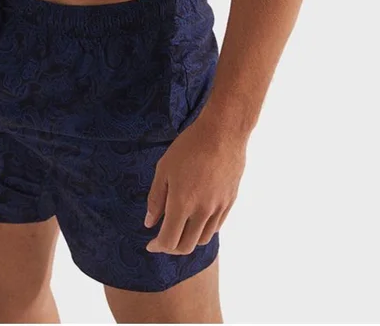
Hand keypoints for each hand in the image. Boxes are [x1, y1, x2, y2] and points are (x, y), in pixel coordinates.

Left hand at [143, 119, 246, 254]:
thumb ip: (156, 199)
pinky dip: (203, 230)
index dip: (157, 246)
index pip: (169, 240)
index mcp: (182, 203)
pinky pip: (216, 227)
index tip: (150, 244)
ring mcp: (218, 208)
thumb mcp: (164, 168)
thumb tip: (149, 223)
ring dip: (188, 240)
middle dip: (171, 247)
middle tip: (163, 239)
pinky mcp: (229, 202)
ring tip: (180, 230)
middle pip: (186, 246)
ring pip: (203, 239)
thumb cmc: (189, 146)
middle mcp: (202, 211)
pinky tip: (196, 219)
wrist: (223, 133)